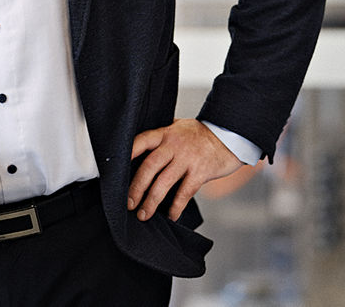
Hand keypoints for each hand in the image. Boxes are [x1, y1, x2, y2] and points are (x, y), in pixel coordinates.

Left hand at [127, 118, 242, 222]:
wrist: (229, 135)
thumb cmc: (200, 135)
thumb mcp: (178, 127)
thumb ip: (161, 137)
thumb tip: (137, 150)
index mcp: (165, 133)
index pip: (141, 141)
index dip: (127, 154)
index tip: (115, 171)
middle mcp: (174, 145)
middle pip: (149, 166)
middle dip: (136, 187)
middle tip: (128, 203)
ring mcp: (187, 158)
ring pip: (164, 182)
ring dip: (151, 201)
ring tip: (143, 214)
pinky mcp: (200, 172)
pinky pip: (184, 193)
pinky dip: (175, 207)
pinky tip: (171, 216)